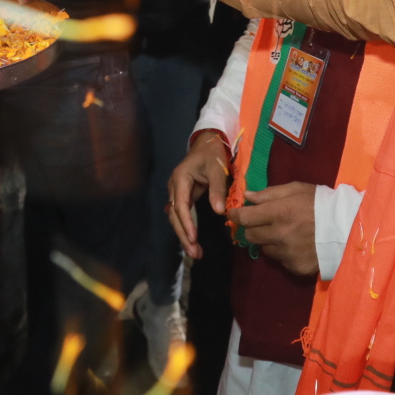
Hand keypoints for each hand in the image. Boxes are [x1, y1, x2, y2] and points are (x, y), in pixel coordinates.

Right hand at [169, 131, 232, 258]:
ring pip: (177, 217)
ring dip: (184, 235)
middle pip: (175, 215)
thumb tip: (220, 211)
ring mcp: (178, 192)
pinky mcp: (184, 196)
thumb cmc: (213, 153)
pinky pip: (183, 215)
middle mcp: (175, 187)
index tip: (193, 238)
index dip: (186, 223)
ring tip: (195, 252)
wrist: (209, 141)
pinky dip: (187, 228)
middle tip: (194, 253)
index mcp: (180, 179)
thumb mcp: (217, 169)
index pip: (180, 205)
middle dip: (184, 235)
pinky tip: (193, 241)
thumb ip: (217, 189)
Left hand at [231, 181, 318, 275]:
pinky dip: (284, 253)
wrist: (348, 228)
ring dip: (269, 241)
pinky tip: (296, 245)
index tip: (234, 213)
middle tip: (261, 223)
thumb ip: (270, 193)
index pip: (245, 218)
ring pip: (265, 249)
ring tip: (285, 233)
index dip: (236, 215)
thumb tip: (248, 197)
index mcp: (278, 213)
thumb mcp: (296, 189)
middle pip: (251, 236)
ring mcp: (287, 254)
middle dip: (252, 228)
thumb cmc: (322, 203)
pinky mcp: (295, 267)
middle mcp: (279, 235)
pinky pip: (281, 260)